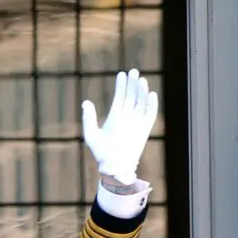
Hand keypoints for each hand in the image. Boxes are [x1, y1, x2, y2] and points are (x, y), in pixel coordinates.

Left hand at [81, 68, 158, 185]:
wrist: (114, 167)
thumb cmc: (101, 153)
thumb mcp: (91, 134)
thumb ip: (89, 118)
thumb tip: (86, 102)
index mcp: (115, 116)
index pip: (120, 97)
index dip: (121, 85)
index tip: (121, 74)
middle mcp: (127, 117)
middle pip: (131, 96)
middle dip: (132, 83)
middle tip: (133, 71)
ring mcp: (136, 122)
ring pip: (141, 102)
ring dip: (141, 91)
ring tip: (140, 79)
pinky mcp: (144, 129)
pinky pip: (150, 114)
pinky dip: (151, 105)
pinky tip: (150, 94)